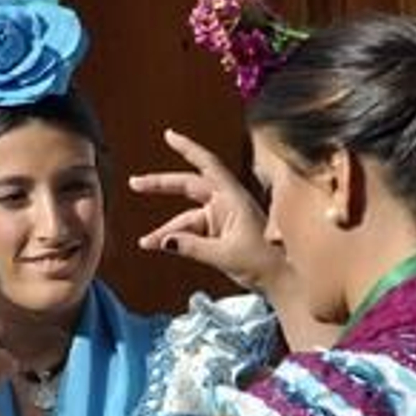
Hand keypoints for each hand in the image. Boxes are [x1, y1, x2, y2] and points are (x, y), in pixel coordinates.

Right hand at [132, 128, 287, 291]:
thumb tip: (165, 241)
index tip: (169, 136)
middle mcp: (226, 202)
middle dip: (161, 185)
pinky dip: (177, 239)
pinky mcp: (219, 232)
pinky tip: (160, 246)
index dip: (188, 148)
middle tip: (135, 183)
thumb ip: (192, 247)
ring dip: (166, 230)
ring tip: (147, 242)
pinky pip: (191, 231)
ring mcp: (221, 217)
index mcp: (233, 197)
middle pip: (188, 186)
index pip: (207, 165)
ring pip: (186, 217)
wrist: (280, 279)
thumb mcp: (225, 255)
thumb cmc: (263, 262)